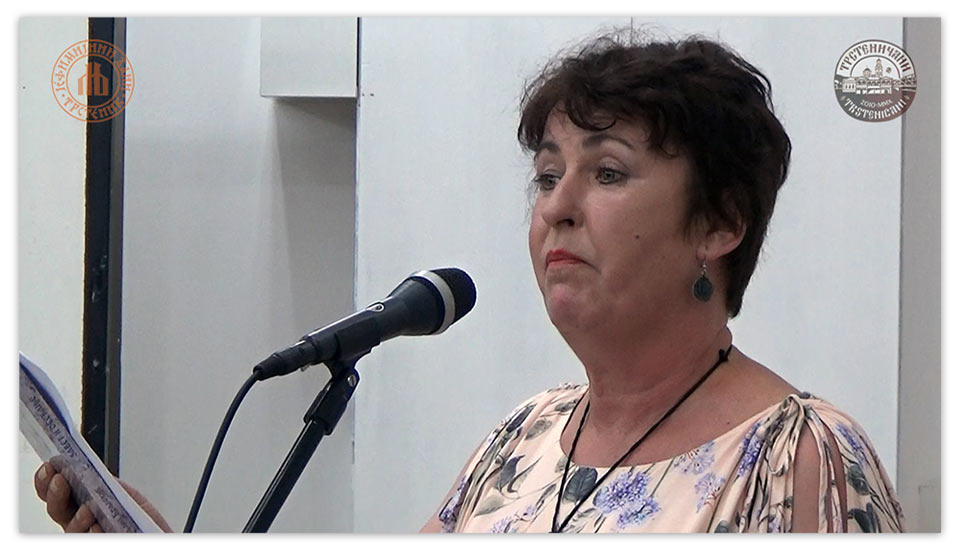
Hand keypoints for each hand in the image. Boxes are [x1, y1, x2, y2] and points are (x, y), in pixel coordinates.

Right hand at [34, 461, 173, 532]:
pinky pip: (90, 540)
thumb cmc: (139, 517)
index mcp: (80, 504)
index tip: (49, 466)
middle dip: (55, 493)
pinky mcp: (99, 542)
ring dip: (77, 519)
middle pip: (57, 510)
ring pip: (71, 530)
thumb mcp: (125, 493)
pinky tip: (99, 528)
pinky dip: (94, 534)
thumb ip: (107, 483)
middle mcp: (78, 522)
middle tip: (60, 480)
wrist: (154, 535)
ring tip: (87, 509)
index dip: (46, 480)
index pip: (55, 492)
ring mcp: (87, 534)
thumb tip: (90, 471)